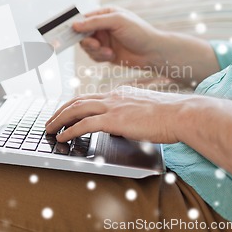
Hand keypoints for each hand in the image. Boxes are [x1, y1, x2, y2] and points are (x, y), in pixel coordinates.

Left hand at [45, 86, 187, 142]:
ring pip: (76, 110)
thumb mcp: (144, 111)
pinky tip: (63, 137)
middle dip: (60, 111)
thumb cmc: (168, 115)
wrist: (181, 113)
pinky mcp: (114, 119)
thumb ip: (128, 115)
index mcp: (119, 93)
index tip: (64, 113)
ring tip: (50, 129)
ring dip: (59, 120)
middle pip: (77, 101)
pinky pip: (84, 124)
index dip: (73, 105)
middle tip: (50, 121)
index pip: (89, 97)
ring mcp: (112, 106)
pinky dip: (70, 130)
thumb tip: (120, 125)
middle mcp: (112, 97)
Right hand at [74, 7, 163, 68]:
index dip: (75, 24)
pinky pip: (93, 56)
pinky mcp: (105, 53)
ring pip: (87, 47)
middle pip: (82, 34)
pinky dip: (100, 57)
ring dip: (95, 51)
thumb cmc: (138, 32)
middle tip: (94, 44)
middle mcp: (102, 26)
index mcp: (105, 14)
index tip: (66, 31)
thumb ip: (95, 22)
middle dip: (87, 41)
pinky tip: (111, 56)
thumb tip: (75, 25)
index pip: (84, 17)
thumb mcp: (117, 21)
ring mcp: (104, 40)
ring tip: (108, 52)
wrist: (152, 52)